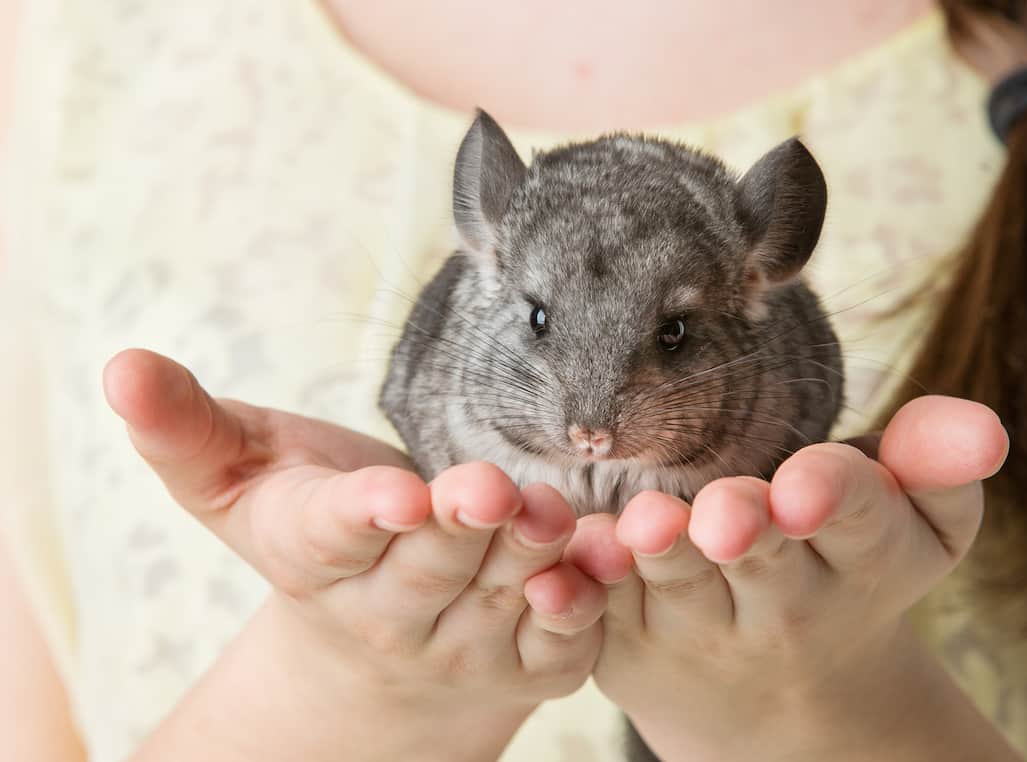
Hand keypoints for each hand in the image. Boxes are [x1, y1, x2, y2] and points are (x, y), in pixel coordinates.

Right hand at [104, 349, 605, 760]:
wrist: (374, 637)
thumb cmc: (308, 525)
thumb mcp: (238, 477)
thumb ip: (187, 427)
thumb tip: (119, 365)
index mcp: (318, 558)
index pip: (335, 538)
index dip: (364, 516)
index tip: (392, 495)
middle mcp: (389, 613)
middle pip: (430, 567)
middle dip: (461, 527)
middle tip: (489, 488)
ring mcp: (462, 646)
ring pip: (501, 600)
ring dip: (532, 560)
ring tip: (550, 516)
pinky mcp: (528, 662)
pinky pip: (562, 643)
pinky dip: (587, 607)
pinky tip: (606, 564)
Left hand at [567, 396, 1015, 761]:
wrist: (787, 694)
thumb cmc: (851, 570)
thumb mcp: (915, 528)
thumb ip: (937, 466)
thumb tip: (982, 426)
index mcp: (861, 562)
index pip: (860, 522)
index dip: (838, 499)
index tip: (809, 485)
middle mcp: (783, 604)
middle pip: (762, 561)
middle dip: (745, 532)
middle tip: (725, 515)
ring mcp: (699, 629)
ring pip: (675, 588)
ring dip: (658, 559)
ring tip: (644, 527)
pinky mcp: (629, 643)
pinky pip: (601, 615)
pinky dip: (580, 594)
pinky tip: (558, 570)